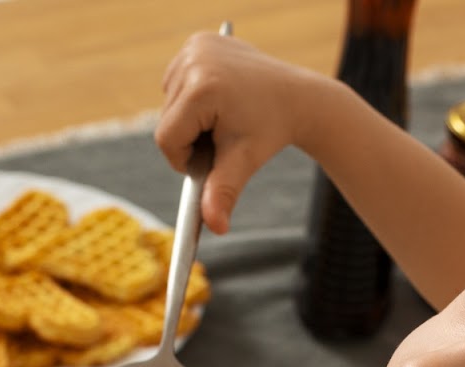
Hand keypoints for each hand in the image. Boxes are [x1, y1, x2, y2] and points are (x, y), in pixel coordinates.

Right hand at [156, 33, 334, 233]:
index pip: (167, 138)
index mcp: (201, 88)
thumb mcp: (244, 163)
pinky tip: (221, 95)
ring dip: (191, 118)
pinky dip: (193, 96)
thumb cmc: (271, 131)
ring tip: (225, 115)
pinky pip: (178, 82)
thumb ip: (222, 193)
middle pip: (167, 121)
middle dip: (191, 137)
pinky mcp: (199, 41)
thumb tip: (214, 227)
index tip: (212, 156)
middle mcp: (193, 60)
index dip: (186, 157)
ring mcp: (195, 46)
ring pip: (170, 103)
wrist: (297, 98)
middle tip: (225, 134)